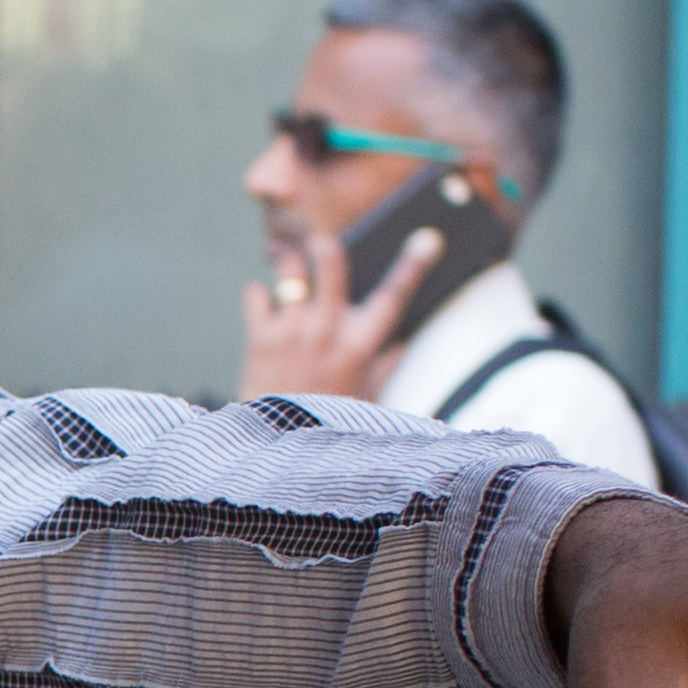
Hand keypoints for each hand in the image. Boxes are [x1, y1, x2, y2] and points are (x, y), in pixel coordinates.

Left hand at [237, 218, 436, 402]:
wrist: (280, 447)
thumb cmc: (330, 421)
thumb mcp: (368, 396)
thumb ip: (386, 364)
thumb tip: (403, 339)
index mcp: (361, 346)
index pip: (394, 296)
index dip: (414, 265)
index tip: (429, 239)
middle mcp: (327, 333)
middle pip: (331, 269)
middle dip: (327, 249)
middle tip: (322, 242)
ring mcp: (292, 334)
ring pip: (290, 275)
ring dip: (290, 266)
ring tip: (289, 266)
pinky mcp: (261, 340)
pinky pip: (257, 295)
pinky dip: (260, 294)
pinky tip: (265, 301)